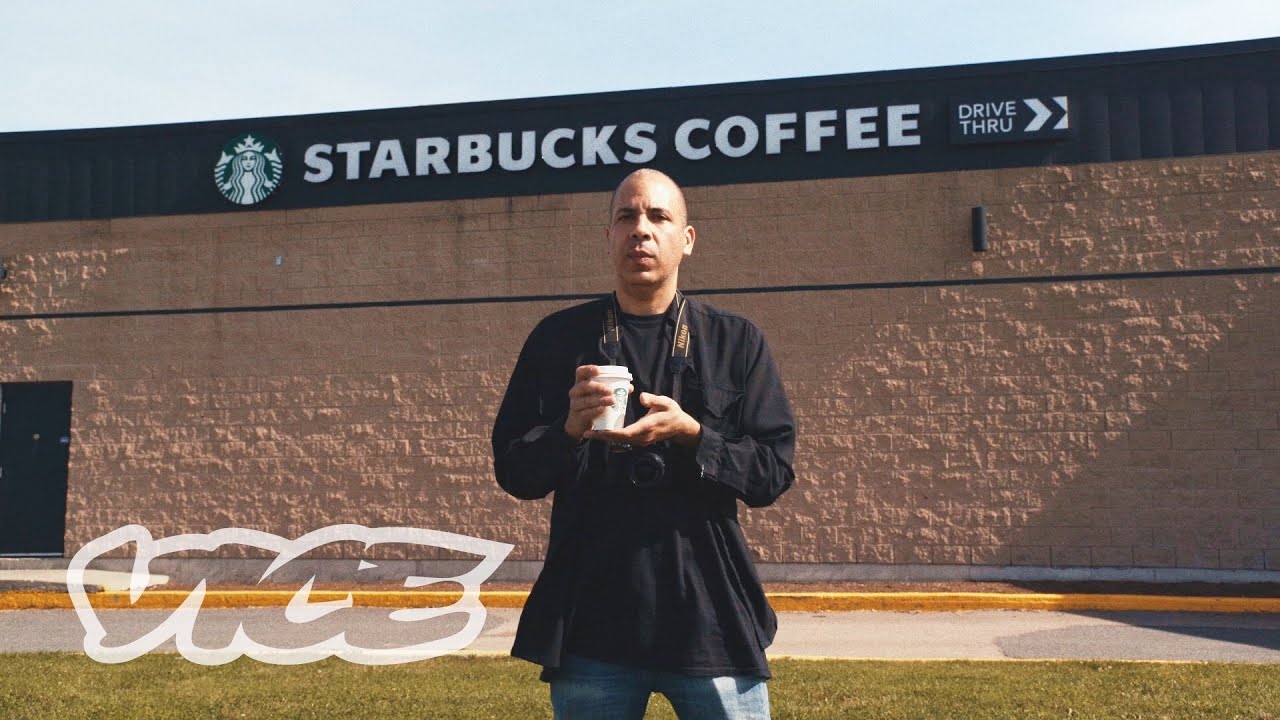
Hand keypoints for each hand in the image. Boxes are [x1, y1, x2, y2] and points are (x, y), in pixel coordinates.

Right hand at [564, 365, 630, 441]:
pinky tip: (603, 409)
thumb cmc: (592, 404)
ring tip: (612, 401)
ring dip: (600, 400)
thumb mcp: (599, 394)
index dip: (588, 369)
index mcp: (581, 383)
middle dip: (598, 387)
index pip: (581, 372)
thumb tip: (630, 387)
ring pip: (586, 400)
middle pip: (584, 386)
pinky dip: (595, 410)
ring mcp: (575, 404)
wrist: (580, 422)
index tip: (598, 370)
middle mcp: (575, 392)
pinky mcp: (577, 416)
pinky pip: (585, 412)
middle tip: (611, 390)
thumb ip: (613, 389)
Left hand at [585, 392, 701, 447]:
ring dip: (606, 438)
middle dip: (602, 437)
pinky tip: (604, 431)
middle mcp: (641, 437)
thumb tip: (641, 397)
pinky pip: (623, 440)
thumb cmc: (672, 413)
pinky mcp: (639, 440)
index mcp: (646, 427)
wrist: (680, 427)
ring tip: (591, 432)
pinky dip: (613, 436)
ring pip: (620, 441)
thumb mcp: (665, 402)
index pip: (625, 433)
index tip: (596, 431)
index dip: (609, 433)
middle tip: (587, 432)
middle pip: (618, 440)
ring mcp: (640, 440)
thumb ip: (653, 400)